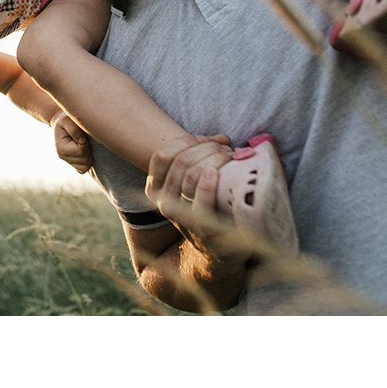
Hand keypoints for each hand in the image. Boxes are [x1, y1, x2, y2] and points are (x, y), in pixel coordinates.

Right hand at [52, 112, 92, 172]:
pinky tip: (85, 151)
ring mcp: (68, 161)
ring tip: (84, 144)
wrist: (62, 123)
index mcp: (61, 148)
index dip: (86, 143)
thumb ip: (74, 129)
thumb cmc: (65, 119)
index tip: (83, 135)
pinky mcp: (73, 164)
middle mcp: (63, 157)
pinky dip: (87, 161)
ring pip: (85, 166)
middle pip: (84, 160)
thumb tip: (82, 141)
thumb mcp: (67, 120)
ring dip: (88, 155)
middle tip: (84, 139)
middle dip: (88, 149)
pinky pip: (83, 169)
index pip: (80, 151)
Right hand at [145, 134, 250, 260]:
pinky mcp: (200, 230)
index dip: (187, 140)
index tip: (207, 140)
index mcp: (155, 187)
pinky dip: (209, 183)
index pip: (163, 154)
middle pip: (181, 161)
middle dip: (207, 147)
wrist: (218, 248)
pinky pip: (201, 200)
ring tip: (231, 158)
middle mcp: (162, 202)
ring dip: (215, 159)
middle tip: (226, 149)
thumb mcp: (194, 180)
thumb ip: (202, 157)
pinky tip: (216, 174)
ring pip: (191, 174)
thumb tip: (222, 138)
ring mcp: (179, 217)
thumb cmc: (209, 205)